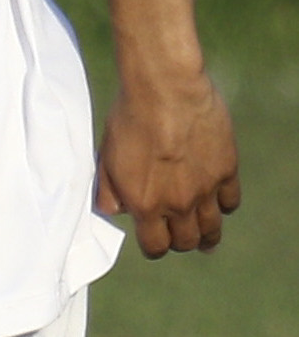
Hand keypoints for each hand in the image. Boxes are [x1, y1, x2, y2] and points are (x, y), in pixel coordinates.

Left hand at [97, 70, 240, 255]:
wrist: (164, 89)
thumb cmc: (128, 120)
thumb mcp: (106, 159)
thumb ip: (109, 192)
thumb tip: (115, 212)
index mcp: (145, 205)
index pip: (154, 246)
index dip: (153, 247)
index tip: (153, 241)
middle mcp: (177, 203)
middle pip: (185, 241)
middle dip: (179, 242)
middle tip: (179, 238)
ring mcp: (205, 188)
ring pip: (212, 227)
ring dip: (208, 236)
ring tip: (207, 239)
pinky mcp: (226, 169)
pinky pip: (230, 201)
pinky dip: (224, 205)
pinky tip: (218, 202)